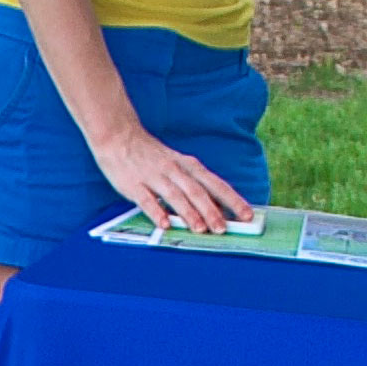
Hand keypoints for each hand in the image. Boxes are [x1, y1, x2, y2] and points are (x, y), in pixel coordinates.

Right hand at [93, 123, 252, 235]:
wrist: (119, 136)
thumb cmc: (151, 156)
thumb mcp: (177, 164)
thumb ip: (193, 184)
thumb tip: (214, 207)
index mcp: (189, 166)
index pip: (216, 184)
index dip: (232, 200)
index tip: (247, 214)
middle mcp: (175, 171)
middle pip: (198, 192)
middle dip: (212, 210)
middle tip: (224, 228)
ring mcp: (154, 177)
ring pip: (176, 196)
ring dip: (189, 213)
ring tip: (200, 229)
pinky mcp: (134, 185)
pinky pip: (147, 200)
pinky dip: (156, 212)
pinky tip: (165, 224)